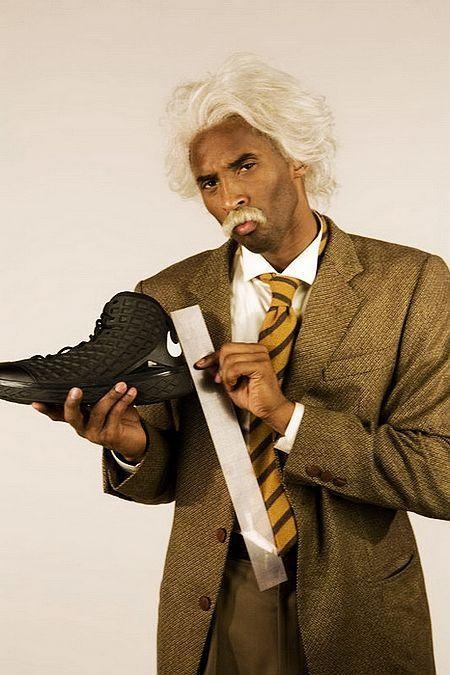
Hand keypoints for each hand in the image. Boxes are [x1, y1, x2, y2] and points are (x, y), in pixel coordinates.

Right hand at [31, 382, 147, 462]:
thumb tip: (99, 368)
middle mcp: (82, 427)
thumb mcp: (104, 402)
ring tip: (121, 384)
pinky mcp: (109, 436)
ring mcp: (95, 433)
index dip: (46, 408)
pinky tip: (131, 392)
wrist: (134, 438)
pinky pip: (115, 415)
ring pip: (98, 412)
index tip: (35, 401)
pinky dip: (124, 401)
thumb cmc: (118, 417)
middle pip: (71, 416)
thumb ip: (97, 392)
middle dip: (72, 402)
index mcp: (77, 418)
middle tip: (76, 390)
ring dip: (110, 396)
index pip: (57, 413)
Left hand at [194, 343, 294, 433]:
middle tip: (225, 381)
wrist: (269, 410)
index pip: (227, 347)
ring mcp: (261, 357)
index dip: (211, 357)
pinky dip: (231, 379)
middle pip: (226, 350)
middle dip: (221, 368)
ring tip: (233, 385)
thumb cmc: (255, 397)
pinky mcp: (261, 366)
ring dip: (226, 376)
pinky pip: (235, 367)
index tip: (200, 364)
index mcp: (252, 351)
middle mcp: (258, 351)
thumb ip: (220, 371)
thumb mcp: (231, 381)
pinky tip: (236, 385)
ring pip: (229, 359)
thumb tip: (207, 364)